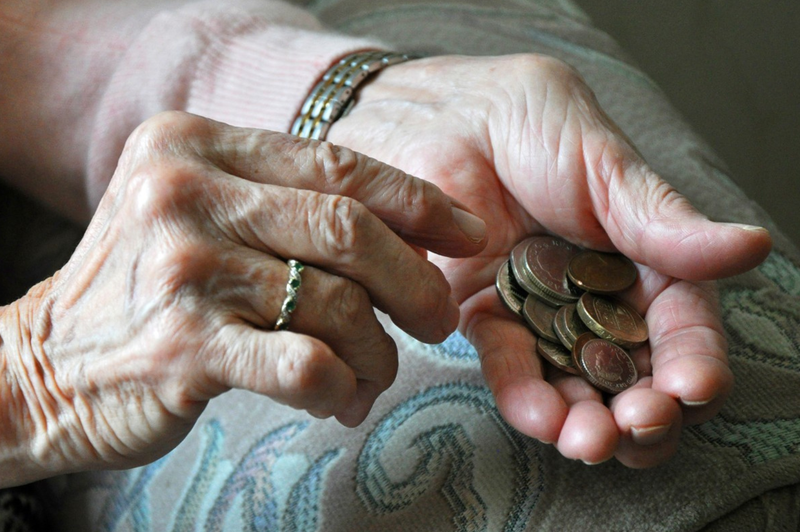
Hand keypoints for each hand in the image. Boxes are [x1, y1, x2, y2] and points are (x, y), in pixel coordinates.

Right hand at [0, 111, 485, 486]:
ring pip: (338, 304)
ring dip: (377, 350)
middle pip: (349, 230)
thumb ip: (288, 206)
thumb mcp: (205, 215)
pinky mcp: (182, 347)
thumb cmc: (150, 289)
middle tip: (439, 320)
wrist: (45, 365)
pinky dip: (341, 385)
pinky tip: (336, 396)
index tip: (468, 234)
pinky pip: (306, 364)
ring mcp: (180, 269)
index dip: (418, 200)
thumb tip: (412, 236)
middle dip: (416, 282)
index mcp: (198, 145)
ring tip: (372, 372)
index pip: (338, 164)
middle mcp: (184, 192)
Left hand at [327, 54, 771, 466]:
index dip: (694, 359)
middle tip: (640, 425)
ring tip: (589, 441)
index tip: (694, 386)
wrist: (437, 117)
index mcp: (642, 257)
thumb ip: (662, 219)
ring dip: (588, 421)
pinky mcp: (485, 318)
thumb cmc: (526, 123)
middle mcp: (597, 296)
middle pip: (633, 371)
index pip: (681, 323)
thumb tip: (751, 247)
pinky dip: (526, 396)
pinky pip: (510, 366)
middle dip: (644, 410)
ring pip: (575, 383)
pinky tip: (541, 416)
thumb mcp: (602, 163)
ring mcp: (541, 313)